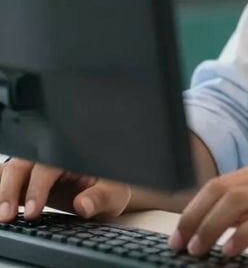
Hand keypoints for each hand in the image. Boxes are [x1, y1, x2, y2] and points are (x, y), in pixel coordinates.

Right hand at [0, 158, 130, 221]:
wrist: (105, 192)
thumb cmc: (110, 188)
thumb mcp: (114, 193)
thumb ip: (100, 197)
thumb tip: (84, 205)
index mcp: (73, 153)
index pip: (49, 165)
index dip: (37, 187)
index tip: (33, 211)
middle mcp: (52, 155)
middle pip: (23, 163)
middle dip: (10, 188)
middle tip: (6, 216)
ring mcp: (37, 167)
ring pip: (11, 170)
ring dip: (1, 189)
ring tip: (0, 215)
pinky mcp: (26, 180)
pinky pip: (7, 178)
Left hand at [169, 158, 247, 262]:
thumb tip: (219, 227)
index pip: (220, 184)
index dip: (194, 209)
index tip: (179, 234)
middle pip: (222, 188)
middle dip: (194, 217)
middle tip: (180, 244)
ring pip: (237, 200)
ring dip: (211, 226)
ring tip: (199, 250)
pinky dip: (241, 235)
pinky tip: (230, 252)